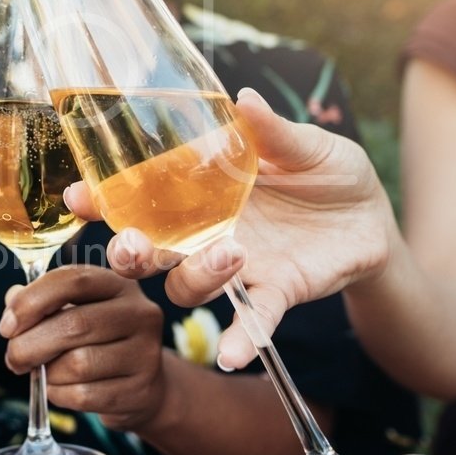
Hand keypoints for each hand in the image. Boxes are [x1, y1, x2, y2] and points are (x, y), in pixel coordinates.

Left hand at [0, 265, 165, 429]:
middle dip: (29, 345)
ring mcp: (145, 353)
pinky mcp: (140, 390)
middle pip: (74, 325)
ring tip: (44, 373)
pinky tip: (60, 389)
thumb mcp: (73, 310)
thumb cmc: (96, 340)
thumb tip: (12, 301)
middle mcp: (139, 313)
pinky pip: (84, 396)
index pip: (73, 279)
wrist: (139, 383)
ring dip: (47, 373)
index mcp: (118, 283)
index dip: (32, 301)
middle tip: (14, 358)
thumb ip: (40, 302)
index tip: (7, 326)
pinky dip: (60, 395)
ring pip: (78, 364)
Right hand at [66, 87, 396, 369]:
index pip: (140, 196)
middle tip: (130, 247)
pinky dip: (239, 339)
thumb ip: (272, 132)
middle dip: (128, 254)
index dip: (104, 199)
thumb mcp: (307, 145)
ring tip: (232, 253)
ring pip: (188, 286)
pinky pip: (251, 320)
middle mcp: (207, 232)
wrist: (375, 220)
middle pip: (148, 251)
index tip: (79, 196)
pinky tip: (229, 357)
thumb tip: (242, 97)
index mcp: (203, 190)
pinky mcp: (277, 292)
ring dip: (196, 276)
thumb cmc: (330, 174)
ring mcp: (238, 267)